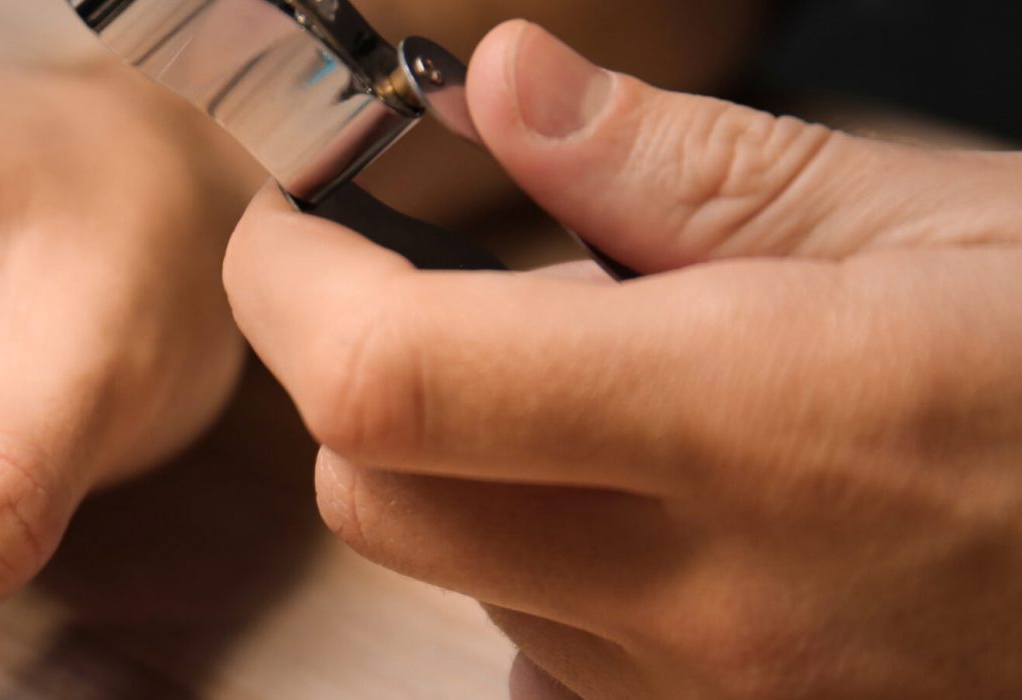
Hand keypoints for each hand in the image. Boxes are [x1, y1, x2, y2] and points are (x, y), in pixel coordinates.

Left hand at [225, 21, 1021, 698]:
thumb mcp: (935, 220)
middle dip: (350, 378)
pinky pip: (551, 663)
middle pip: (377, 497)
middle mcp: (714, 595)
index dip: (292, 290)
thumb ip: (682, 166)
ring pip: (457, 584)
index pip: (393, 381)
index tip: (292, 226)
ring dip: (462, 474)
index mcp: (756, 424)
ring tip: (592, 391)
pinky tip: (654, 511)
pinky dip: (545, 573)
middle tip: (404, 282)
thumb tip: (508, 88)